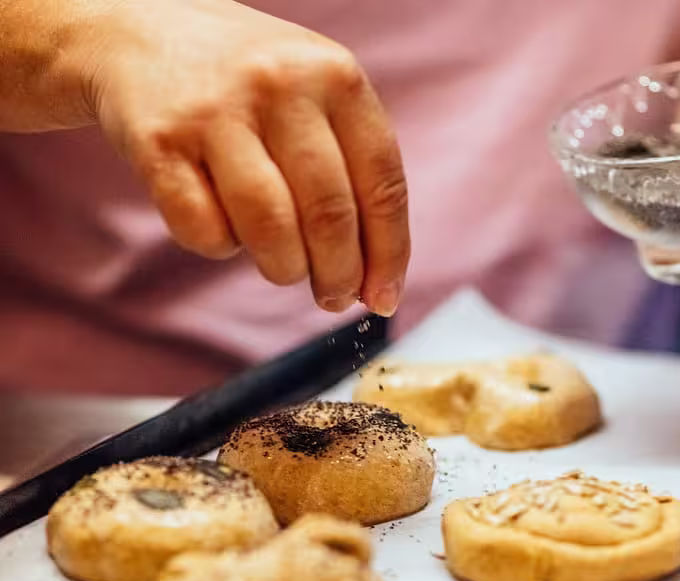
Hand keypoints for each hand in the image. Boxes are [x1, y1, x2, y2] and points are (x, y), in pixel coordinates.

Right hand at [76, 0, 408, 314]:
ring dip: (285, 270)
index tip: (383, 299)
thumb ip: (352, 172)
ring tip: (284, 269)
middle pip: (329, 214)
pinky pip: (205, 230)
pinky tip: (223, 226)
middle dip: (339, 276)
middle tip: (333, 298)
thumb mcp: (315, 98)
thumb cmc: (248, 87)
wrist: (139, 29)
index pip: (383, 185)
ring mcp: (215, 111)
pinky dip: (221, 247)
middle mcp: (280, 85)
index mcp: (336, 76)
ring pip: (271, 229)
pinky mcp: (159, 141)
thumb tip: (375, 278)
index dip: (388, 255)